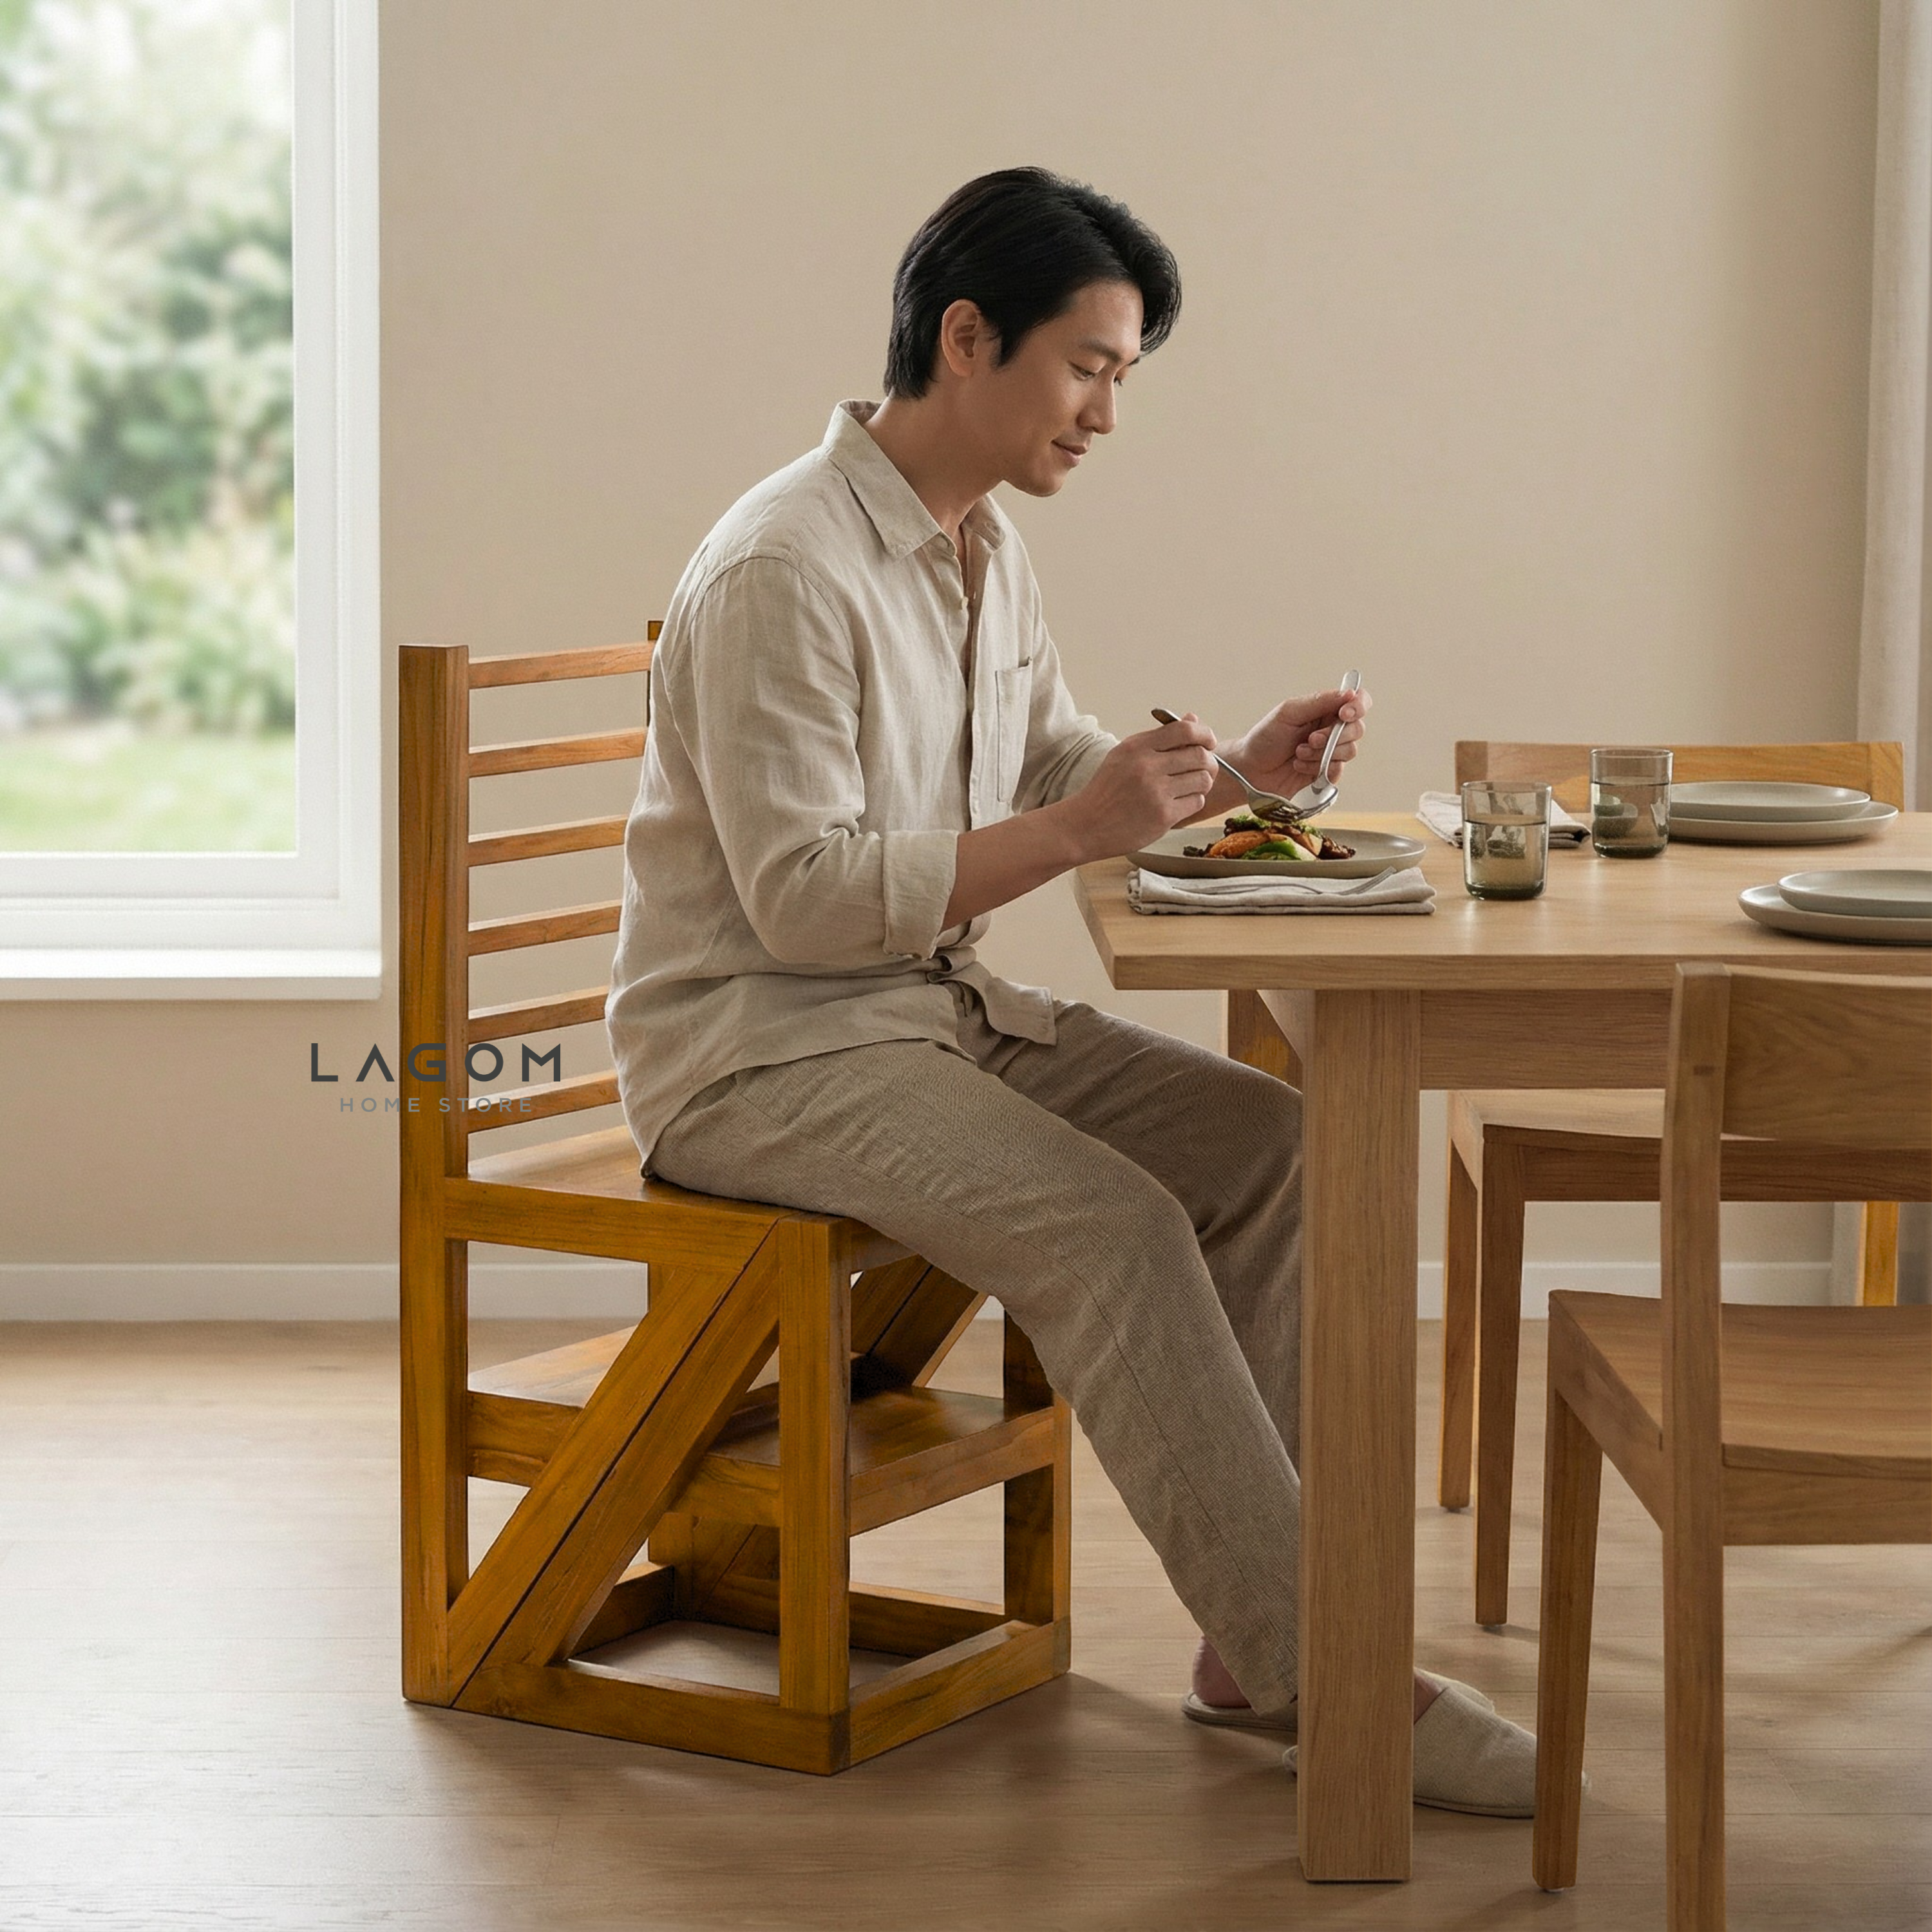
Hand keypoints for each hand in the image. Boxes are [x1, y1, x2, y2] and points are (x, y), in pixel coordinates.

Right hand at [1063, 714, 1216, 859]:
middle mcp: (1147, 766)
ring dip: (1202, 783)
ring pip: (1202, 779)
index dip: (1204, 734)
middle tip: (1203, 769)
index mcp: (1137, 747)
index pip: (1185, 729)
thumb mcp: (1125, 755)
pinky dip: (1193, 801)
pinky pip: (1196, 801)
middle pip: (1199, 755)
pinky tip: (1179, 803)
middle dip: (1208, 761)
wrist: (1086, 824)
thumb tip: (1193, 719)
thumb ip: (1160, 738)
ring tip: (1190, 787)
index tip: (1208, 742)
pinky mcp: (1163, 815)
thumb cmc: (1107, 789)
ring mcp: (1156, 792)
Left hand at [1225, 685, 1371, 797]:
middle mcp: (1333, 729)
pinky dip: (1317, 768)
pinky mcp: (1327, 773)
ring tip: (1298, 753)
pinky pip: (1337, 771)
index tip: (1344, 713)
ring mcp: (1331, 752)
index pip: (1359, 701)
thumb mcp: (1289, 712)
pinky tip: (1299, 766)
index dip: (1358, 706)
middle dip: (1333, 736)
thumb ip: (1320, 701)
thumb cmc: (1265, 738)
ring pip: (1349, 751)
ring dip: (1321, 753)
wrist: (1250, 769)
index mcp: (1326, 709)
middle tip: (1309, 739)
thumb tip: (1350, 693)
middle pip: (1357, 729)